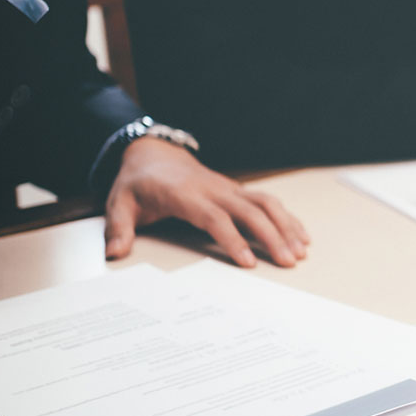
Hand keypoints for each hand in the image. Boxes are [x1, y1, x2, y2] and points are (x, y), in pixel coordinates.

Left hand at [103, 138, 309, 266]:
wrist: (153, 153)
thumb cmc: (139, 183)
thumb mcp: (120, 202)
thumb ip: (118, 228)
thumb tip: (114, 253)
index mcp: (185, 194)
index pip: (214, 217)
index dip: (233, 239)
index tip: (249, 262)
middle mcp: (213, 189)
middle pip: (249, 211)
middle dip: (272, 236)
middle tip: (288, 262)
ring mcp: (228, 188)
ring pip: (264, 204)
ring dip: (286, 226)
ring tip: (301, 252)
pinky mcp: (237, 191)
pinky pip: (267, 201)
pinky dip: (286, 217)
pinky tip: (301, 235)